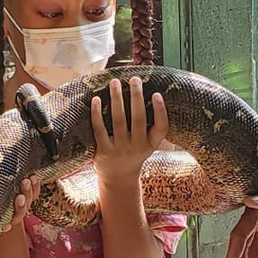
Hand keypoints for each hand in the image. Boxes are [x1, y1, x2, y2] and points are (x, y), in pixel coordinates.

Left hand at [91, 76, 168, 191]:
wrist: (118, 178)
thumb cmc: (134, 154)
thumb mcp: (148, 145)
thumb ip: (151, 127)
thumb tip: (151, 94)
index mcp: (151, 144)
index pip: (161, 128)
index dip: (161, 111)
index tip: (157, 94)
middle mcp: (137, 147)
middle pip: (139, 119)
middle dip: (136, 97)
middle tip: (135, 78)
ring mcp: (120, 149)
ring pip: (119, 120)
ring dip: (117, 99)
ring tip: (115, 82)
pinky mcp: (103, 151)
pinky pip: (100, 129)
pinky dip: (97, 114)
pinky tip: (96, 99)